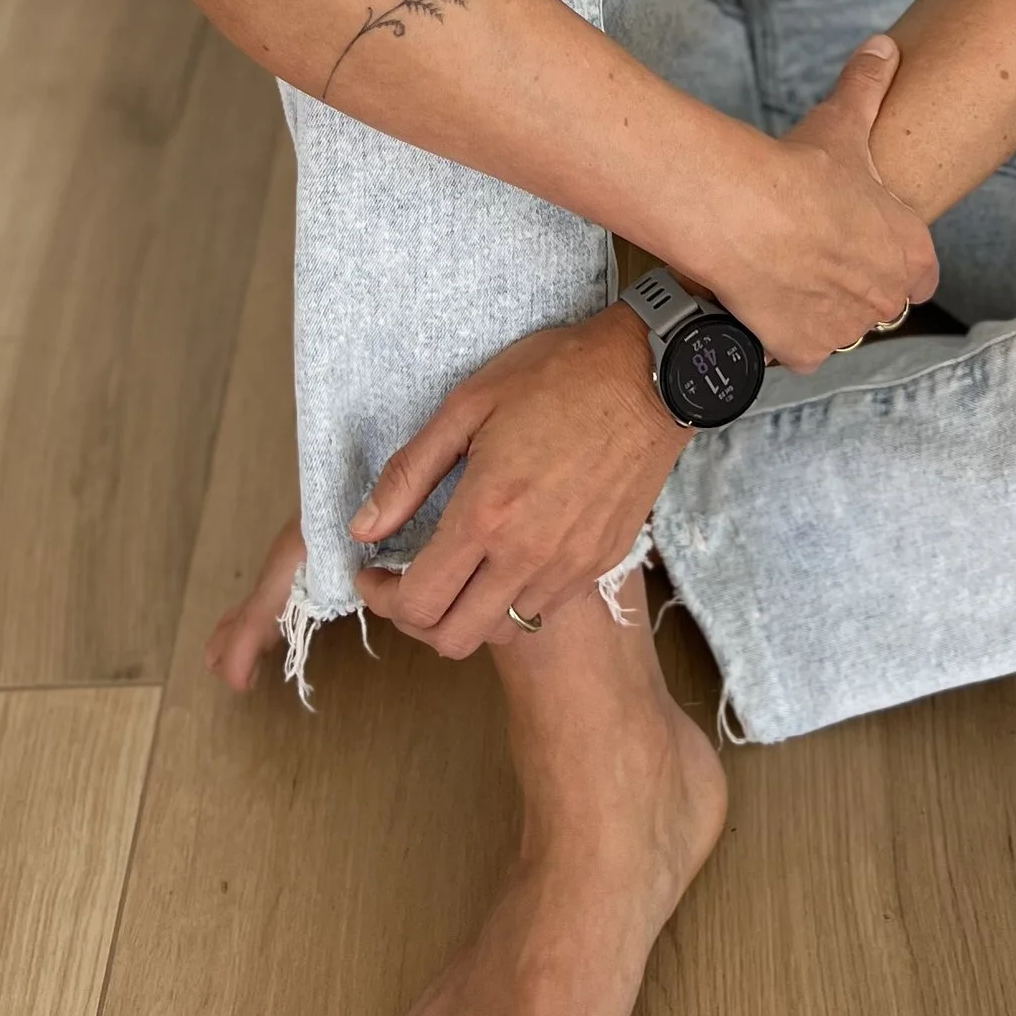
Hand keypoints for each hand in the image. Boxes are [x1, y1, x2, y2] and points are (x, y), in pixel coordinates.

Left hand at [350, 303, 689, 657]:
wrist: (651, 377)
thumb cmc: (557, 377)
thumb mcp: (468, 406)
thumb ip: (410, 473)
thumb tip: (363, 526)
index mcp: (485, 515)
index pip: (417, 603)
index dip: (381, 597)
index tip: (372, 571)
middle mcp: (527, 555)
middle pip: (453, 638)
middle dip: (417, 620)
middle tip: (407, 582)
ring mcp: (569, 566)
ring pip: (501, 629)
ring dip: (468, 611)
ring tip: (458, 569)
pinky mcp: (600, 563)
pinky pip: (545, 607)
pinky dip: (514, 597)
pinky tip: (507, 555)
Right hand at [689, 33, 938, 373]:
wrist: (749, 216)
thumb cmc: (802, 170)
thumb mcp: (844, 122)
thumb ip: (868, 84)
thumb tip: (884, 46)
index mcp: (910, 253)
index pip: (920, 276)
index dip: (889, 259)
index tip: (856, 243)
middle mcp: (887, 299)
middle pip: (875, 302)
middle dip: (848, 283)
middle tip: (811, 253)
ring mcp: (846, 330)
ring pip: (836, 325)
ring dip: (816, 307)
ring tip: (781, 270)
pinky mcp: (804, 352)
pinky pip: (797, 349)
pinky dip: (780, 331)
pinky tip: (761, 298)